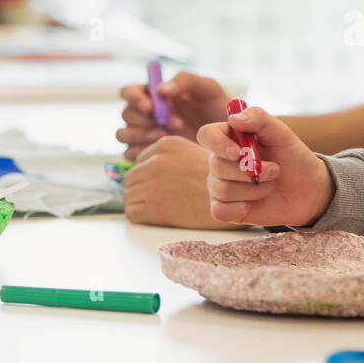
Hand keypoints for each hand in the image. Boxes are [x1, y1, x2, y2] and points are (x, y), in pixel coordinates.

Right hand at [116, 71, 229, 158]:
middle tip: (174, 123)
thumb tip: (160, 89)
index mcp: (154, 95)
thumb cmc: (217, 108)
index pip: (129, 92)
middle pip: (126, 114)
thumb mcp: (207, 88)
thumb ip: (185, 81)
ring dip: (139, 135)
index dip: (134, 98)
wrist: (228, 138)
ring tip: (165, 136)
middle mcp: (145, 114)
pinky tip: (162, 151)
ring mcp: (145, 134)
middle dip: (144, 119)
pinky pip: (130, 154)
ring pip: (123, 134)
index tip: (150, 106)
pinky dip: (141, 152)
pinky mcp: (148, 153)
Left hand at [122, 136, 245, 229]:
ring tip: (161, 206)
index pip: (139, 161)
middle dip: (140, 188)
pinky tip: (160, 216)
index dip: (147, 173)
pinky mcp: (153, 208)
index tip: (160, 182)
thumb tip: (144, 167)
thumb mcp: (192, 154)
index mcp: (164, 146)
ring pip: (128, 196)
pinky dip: (142, 216)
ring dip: (141, 202)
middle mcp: (155, 163)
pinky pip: (131, 213)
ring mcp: (152, 185)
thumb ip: (169, 156)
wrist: (235, 201)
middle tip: (159, 197)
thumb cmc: (219, 179)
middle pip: (130, 178)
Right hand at [196, 106, 334, 225]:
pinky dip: (241, 208)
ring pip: (222, 189)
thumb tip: (234, 119)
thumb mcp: (281, 134)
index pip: (207, 135)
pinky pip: (220, 211)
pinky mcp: (225, 209)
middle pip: (216, 165)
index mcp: (230, 138)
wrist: (307, 190)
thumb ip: (259, 119)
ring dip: (254, 189)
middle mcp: (220, 161)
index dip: (217, 143)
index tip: (238, 152)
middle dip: (250, 171)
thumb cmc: (293, 158)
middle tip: (276, 170)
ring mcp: (220, 185)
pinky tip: (257, 203)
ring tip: (272, 184)